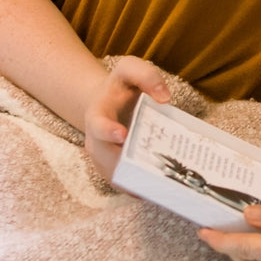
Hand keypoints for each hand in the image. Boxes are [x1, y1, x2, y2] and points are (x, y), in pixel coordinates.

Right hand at [83, 56, 171, 181]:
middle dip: (127, 163)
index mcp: (97, 114)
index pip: (98, 125)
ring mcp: (103, 159)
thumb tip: (164, 98)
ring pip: (116, 176)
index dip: (108, 131)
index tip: (123, 135)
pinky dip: (140, 189)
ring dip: (136, 181)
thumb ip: (147, 76)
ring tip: (161, 184)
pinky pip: (124, 184)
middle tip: (152, 168)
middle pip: (106, 158)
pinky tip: (160, 190)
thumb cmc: (122, 86)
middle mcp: (96, 141)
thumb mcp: (131, 69)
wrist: (109, 102)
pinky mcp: (113, 170)